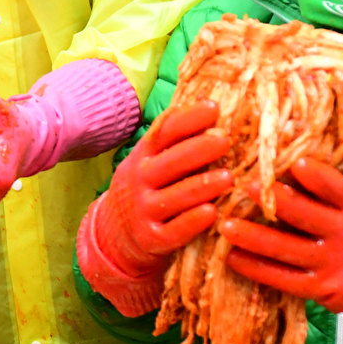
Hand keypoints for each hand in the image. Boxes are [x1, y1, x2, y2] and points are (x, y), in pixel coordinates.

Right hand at [89, 103, 231, 280]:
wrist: (113, 236)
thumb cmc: (146, 189)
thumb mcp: (150, 161)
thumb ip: (173, 139)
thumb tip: (209, 104)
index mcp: (143, 156)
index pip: (164, 132)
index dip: (188, 119)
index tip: (214, 108)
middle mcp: (140, 180)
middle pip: (169, 162)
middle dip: (198, 150)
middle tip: (225, 141)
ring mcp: (144, 210)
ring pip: (174, 197)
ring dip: (201, 186)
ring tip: (229, 178)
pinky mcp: (152, 239)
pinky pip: (174, 230)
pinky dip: (192, 222)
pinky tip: (212, 213)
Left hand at [221, 159, 342, 323]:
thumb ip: (325, 194)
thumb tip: (283, 163)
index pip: (339, 191)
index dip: (320, 177)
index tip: (298, 162)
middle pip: (309, 217)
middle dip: (278, 201)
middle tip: (246, 186)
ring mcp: (332, 264)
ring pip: (289, 249)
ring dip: (255, 237)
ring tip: (226, 225)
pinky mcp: (320, 289)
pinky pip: (284, 279)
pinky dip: (257, 269)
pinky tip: (233, 258)